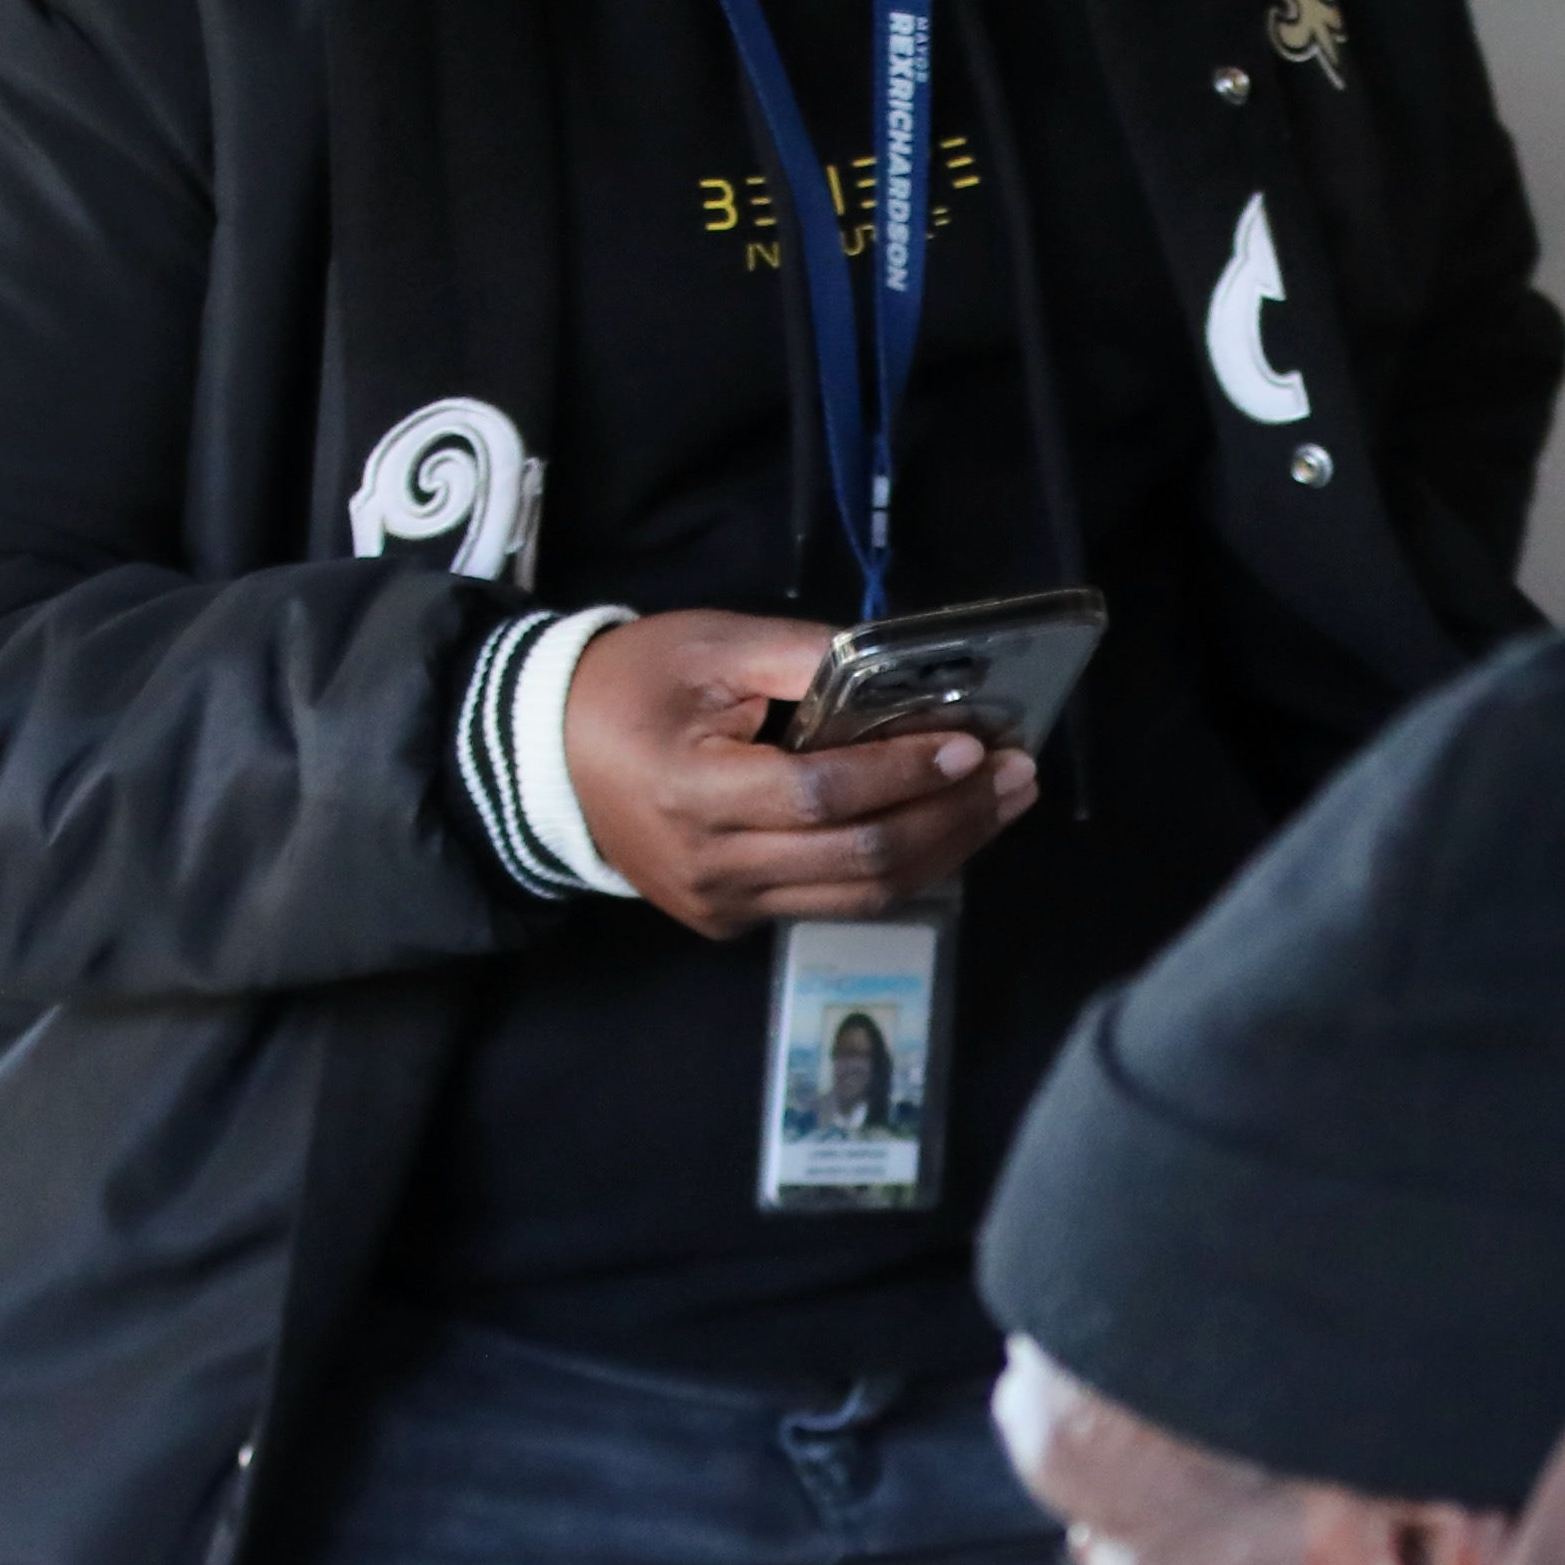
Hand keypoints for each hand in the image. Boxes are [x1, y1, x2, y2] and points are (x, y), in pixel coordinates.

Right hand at [563, 608, 1039, 937]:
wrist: (547, 756)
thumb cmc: (631, 686)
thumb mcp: (711, 645)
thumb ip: (806, 658)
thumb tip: (905, 671)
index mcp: (694, 793)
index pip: (821, 795)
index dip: (902, 772)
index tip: (970, 743)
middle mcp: (712, 867)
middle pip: (858, 860)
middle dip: (951, 817)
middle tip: (1017, 774)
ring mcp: (723, 905)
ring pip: (859, 894)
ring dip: (943, 849)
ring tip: (1002, 803)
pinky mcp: (732, 920)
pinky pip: (833, 901)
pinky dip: (898, 867)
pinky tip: (944, 827)